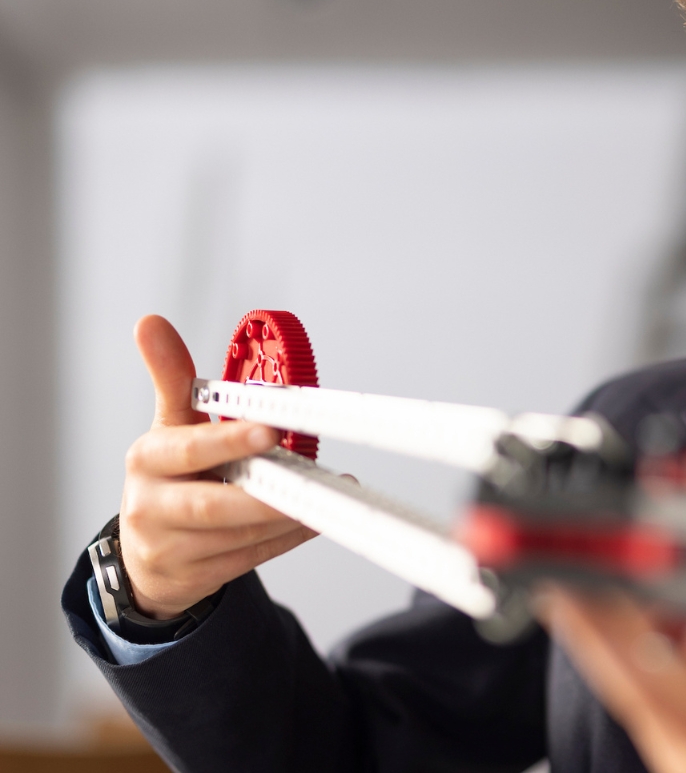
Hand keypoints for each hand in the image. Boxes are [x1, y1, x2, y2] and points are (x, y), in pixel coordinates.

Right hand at [118, 315, 315, 618]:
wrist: (146, 551)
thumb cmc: (169, 477)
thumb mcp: (168, 425)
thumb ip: (170, 376)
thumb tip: (150, 323)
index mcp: (149, 460)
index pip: (187, 449)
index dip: (228, 441)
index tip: (267, 430)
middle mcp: (152, 506)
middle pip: (213, 506)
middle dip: (262, 495)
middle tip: (307, 477)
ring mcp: (170, 548)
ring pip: (238, 536)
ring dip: (285, 516)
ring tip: (324, 494)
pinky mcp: (195, 577)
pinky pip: (250, 558)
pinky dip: (286, 538)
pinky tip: (315, 519)